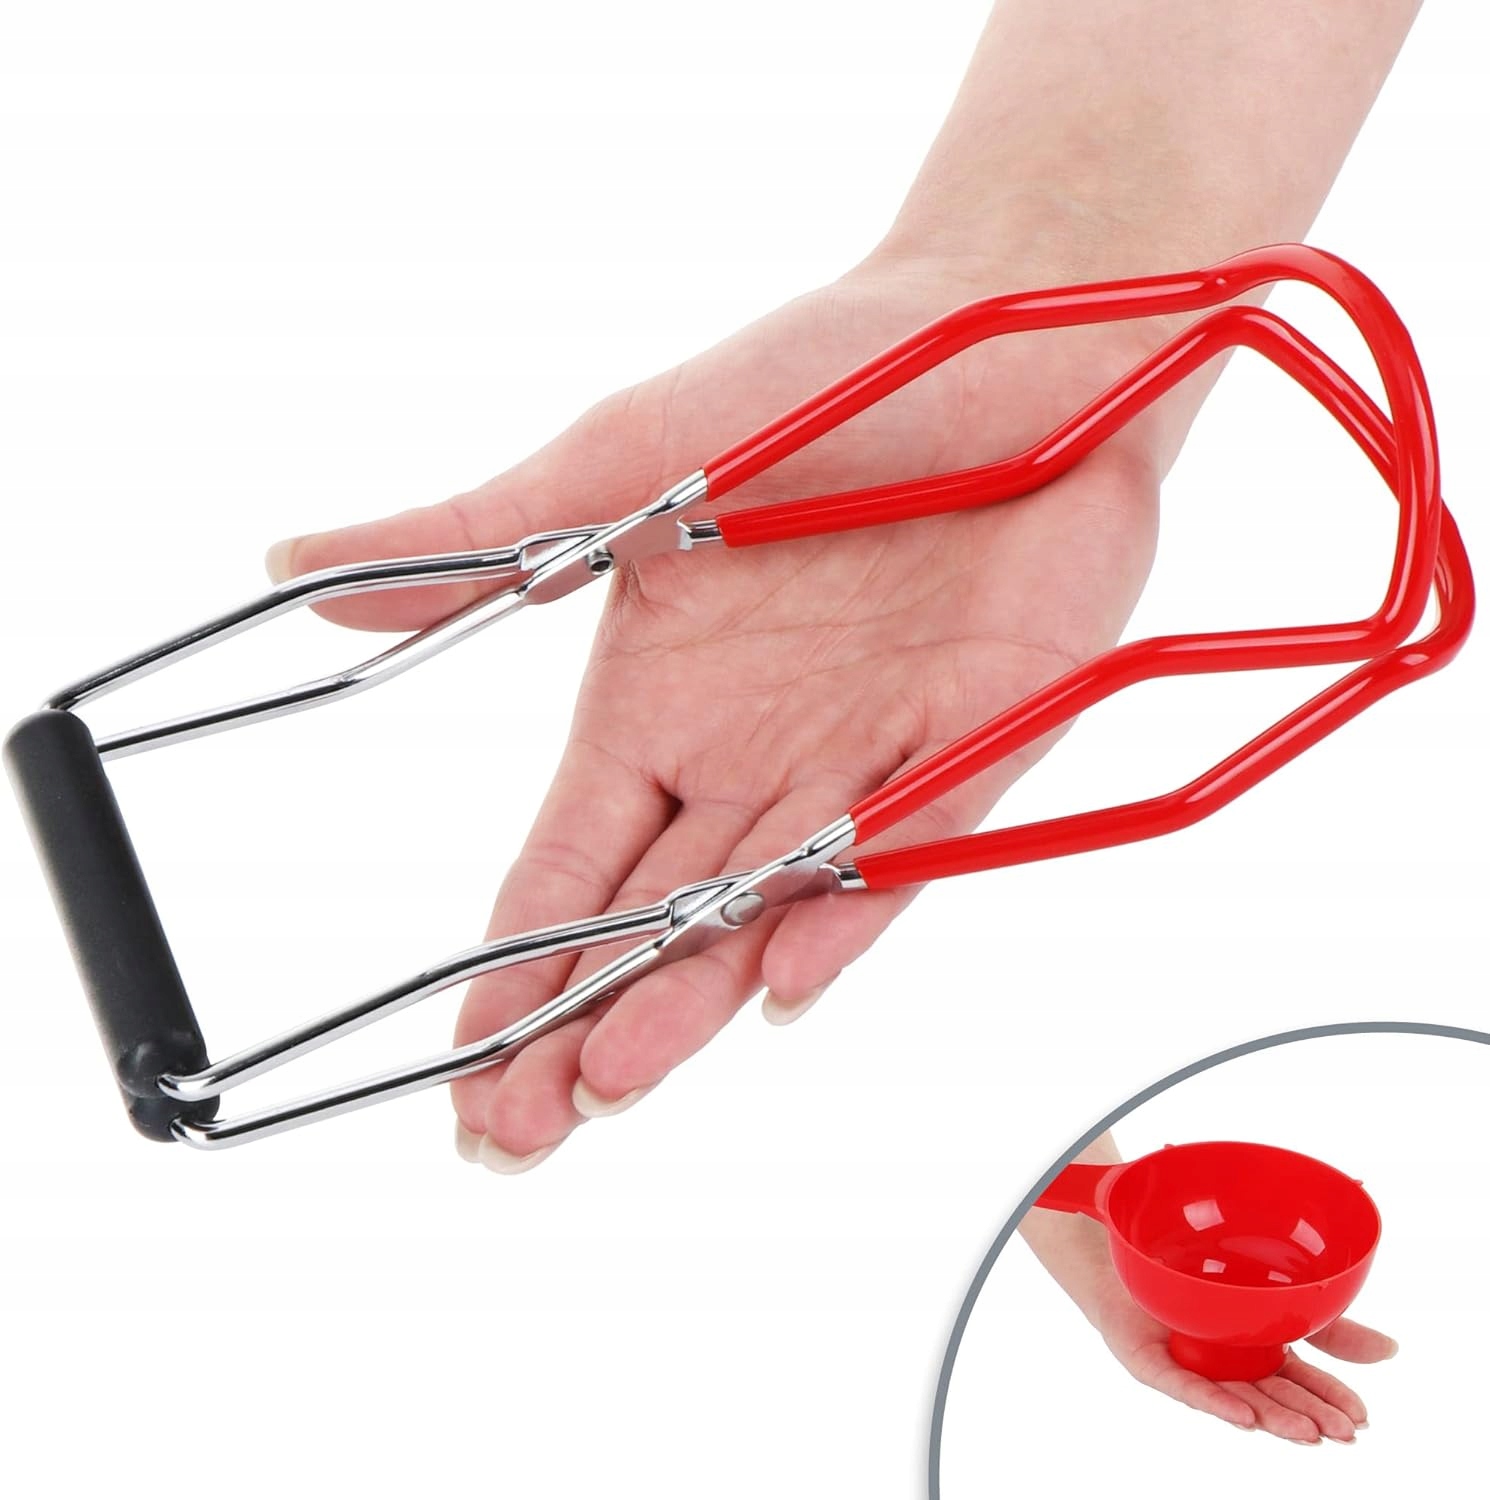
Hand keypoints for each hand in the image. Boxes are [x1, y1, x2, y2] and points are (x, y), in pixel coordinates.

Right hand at [270, 240, 1170, 1168]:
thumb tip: (297, 570)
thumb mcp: (625, 461)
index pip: (567, 869)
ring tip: (614, 1081)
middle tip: (514, 1134)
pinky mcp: (978, 741)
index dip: (514, 969)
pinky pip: (905, 847)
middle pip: (650, 923)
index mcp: (659, 707)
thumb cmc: (812, 381)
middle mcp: (751, 755)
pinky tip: (781, 977)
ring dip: (688, 1000)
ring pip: (762, 910)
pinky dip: (845, 913)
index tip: (461, 1068)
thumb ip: (481, 539)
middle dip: (580, 1030)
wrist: (1001, 329)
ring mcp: (862, 759)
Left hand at [1093, 1278, 1396, 1442]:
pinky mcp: (1152, 1362)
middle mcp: (1227, 1363)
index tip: (1361, 1418)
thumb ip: (1331, 1325)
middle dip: (1310, 1416)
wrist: (1127, 1239)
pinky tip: (1243, 1416)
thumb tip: (1391, 1350)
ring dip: (1273, 1418)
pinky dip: (1214, 1400)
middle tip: (1343, 1433)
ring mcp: (1191, 1364)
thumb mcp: (1277, 1291)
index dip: (1331, 1400)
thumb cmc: (1199, 1270)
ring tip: (1308, 1434)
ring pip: (1236, 1398)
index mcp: (1257, 1349)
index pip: (1302, 1381)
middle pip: (1274, 1396)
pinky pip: (1183, 1384)